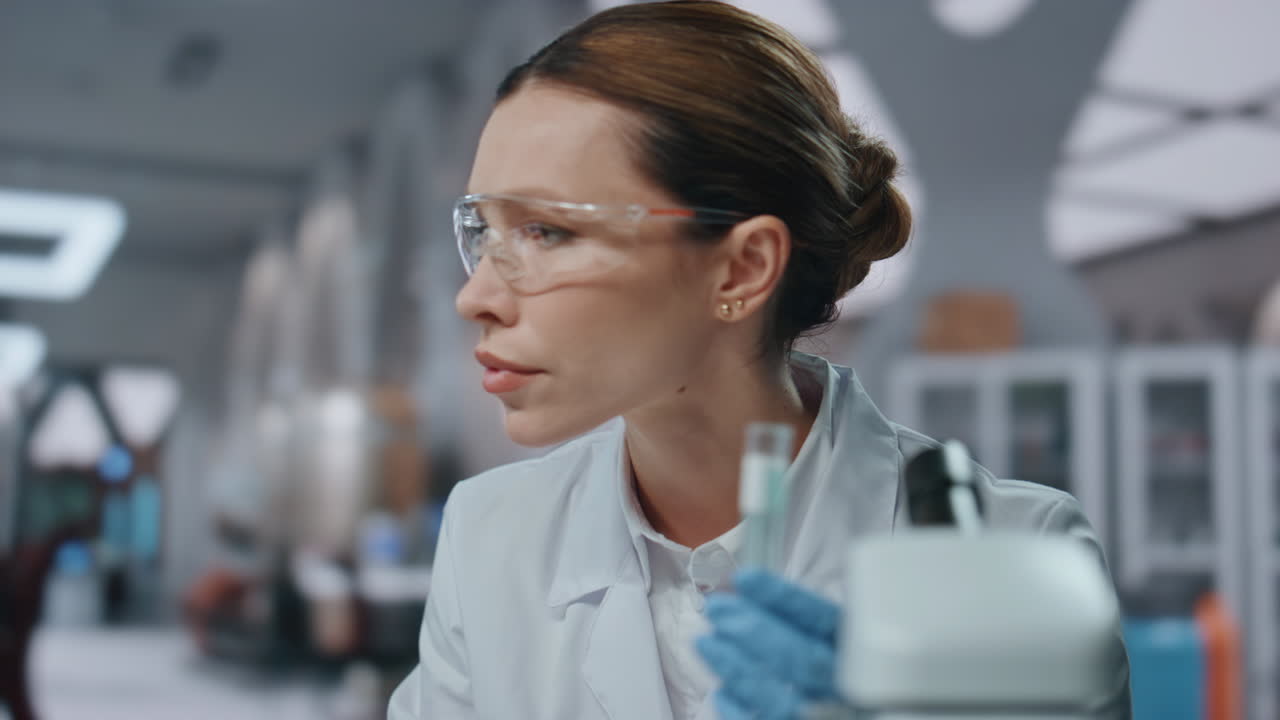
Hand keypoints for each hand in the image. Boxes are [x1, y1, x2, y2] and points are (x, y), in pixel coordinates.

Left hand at [696, 569, 844, 719]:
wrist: (837, 706)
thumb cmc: (822, 667)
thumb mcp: (824, 636)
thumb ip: (799, 617)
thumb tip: (749, 588)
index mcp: (854, 649)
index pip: (822, 619)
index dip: (783, 597)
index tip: (745, 577)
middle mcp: (845, 685)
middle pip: (805, 660)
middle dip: (756, 631)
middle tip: (717, 609)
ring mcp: (826, 714)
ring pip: (782, 701)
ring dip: (738, 669)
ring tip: (705, 641)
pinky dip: (740, 713)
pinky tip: (720, 692)